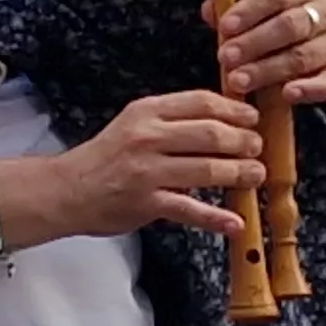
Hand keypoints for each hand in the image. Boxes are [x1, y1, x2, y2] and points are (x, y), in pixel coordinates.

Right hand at [17, 92, 264, 241]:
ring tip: (255, 177)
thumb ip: (173, 119)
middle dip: (244, 142)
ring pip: (207, 170)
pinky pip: (190, 210)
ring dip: (239, 174)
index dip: (235, 111)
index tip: (253, 120)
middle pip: (211, 134)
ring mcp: (146, 171)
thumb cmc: (107, 157)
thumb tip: (224, 121)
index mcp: (147, 111)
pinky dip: (216, 219)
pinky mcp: (145, 203)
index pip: (202, 102)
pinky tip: (235, 223)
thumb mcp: (135, 123)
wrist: (68, 189)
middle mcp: (147, 137)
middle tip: (257, 150)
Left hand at [211, 0, 325, 104]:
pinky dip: (310, 89)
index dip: (250, 9)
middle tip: (225, 58)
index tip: (225, 27)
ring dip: (268, 70)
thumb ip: (238, 7)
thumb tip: (209, 11)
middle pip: (290, 25)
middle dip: (254, 43)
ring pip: (304, 55)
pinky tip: (287, 94)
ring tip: (238, 81)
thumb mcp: (267, 5)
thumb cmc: (289, 17)